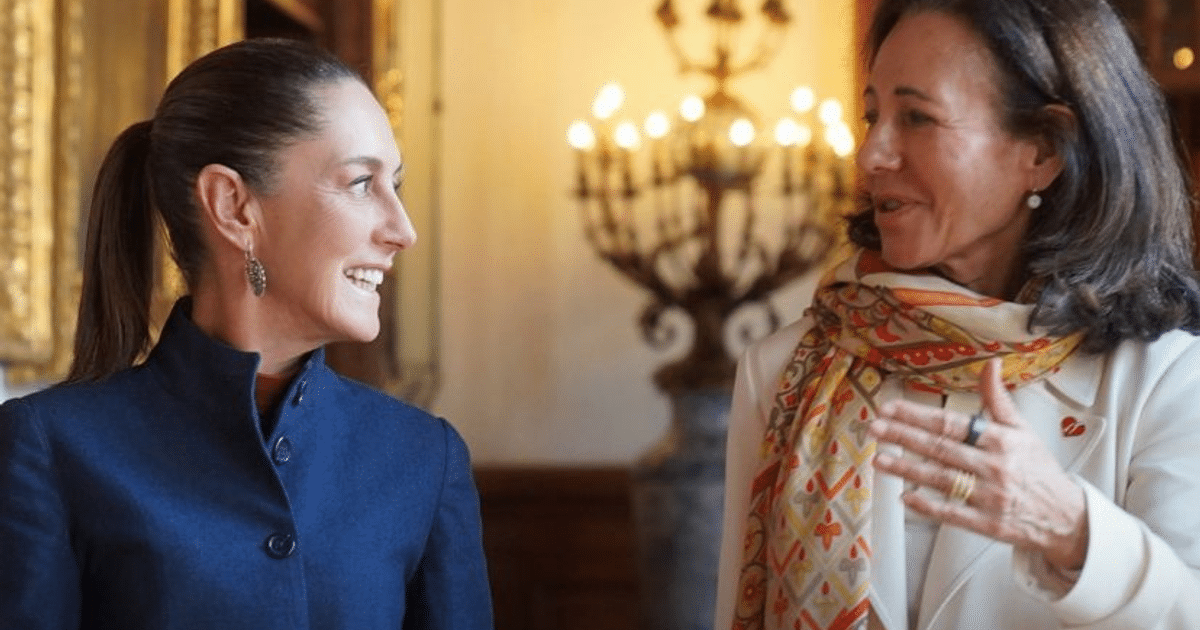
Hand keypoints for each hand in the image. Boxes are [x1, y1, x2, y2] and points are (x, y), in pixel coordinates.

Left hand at [867, 358, 1088, 570]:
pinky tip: (904, 496)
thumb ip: (998, 399)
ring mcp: (990, 497)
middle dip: (904, 436)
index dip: (918, 415)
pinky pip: (952, 513)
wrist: (1066, 516)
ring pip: (941, 479)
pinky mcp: (988, 524)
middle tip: (875, 427)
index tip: (890, 408)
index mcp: (1000, 440)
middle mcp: (994, 466)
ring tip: (880, 459)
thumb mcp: (1022, 430)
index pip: (951, 423)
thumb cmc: (1038, 470)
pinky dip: (927, 505)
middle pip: (941, 448)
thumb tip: (992, 364)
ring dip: (907, 468)